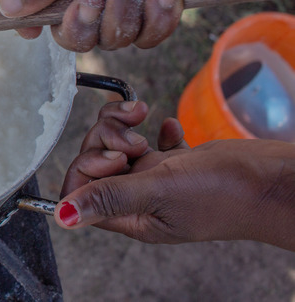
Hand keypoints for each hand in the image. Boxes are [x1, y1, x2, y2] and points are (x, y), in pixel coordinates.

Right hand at [0, 0, 262, 50]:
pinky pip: (141, 37)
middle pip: (64, 26)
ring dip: (126, 15)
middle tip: (96, 0)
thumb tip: (5, 4)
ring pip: (106, 36)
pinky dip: (156, 20)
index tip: (31, 31)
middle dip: (85, 22)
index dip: (22, 9)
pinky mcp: (149, 9)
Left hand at [55, 101, 294, 250]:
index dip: (89, 166)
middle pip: (97, 162)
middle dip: (106, 139)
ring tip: (142, 120)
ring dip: (123, 128)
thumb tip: (64, 218)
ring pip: (118, 147)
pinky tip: (164, 127)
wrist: (274, 181)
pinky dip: (151, 129)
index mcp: (132, 217)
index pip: (82, 190)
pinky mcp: (178, 163)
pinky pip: (150, 141)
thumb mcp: (159, 192)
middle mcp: (140, 200)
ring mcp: (159, 180)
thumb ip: (110, 198)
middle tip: (133, 139)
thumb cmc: (225, 193)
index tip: (115, 157)